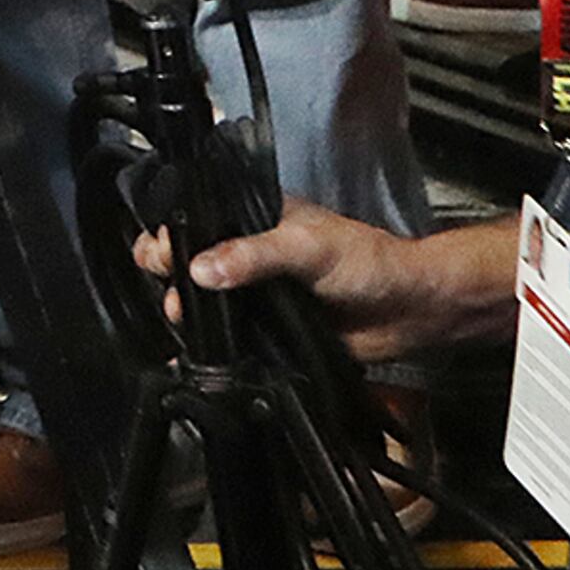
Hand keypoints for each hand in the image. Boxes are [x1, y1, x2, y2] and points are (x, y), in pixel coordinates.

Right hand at [132, 199, 517, 363]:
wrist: (411, 311)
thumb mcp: (306, 247)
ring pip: (203, 303)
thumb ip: (253, 256)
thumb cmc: (370, 262)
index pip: (193, 220)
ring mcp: (256, 295)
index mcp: (251, 220)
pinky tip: (199, 349)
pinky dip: (211, 344)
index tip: (159, 255)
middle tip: (174, 292)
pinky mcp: (267, 332)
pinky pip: (229, 338)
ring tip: (186, 320)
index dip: (168, 236)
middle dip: (169, 276)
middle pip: (188, 263)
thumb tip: (203, 269)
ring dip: (188, 313)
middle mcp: (247, 256)